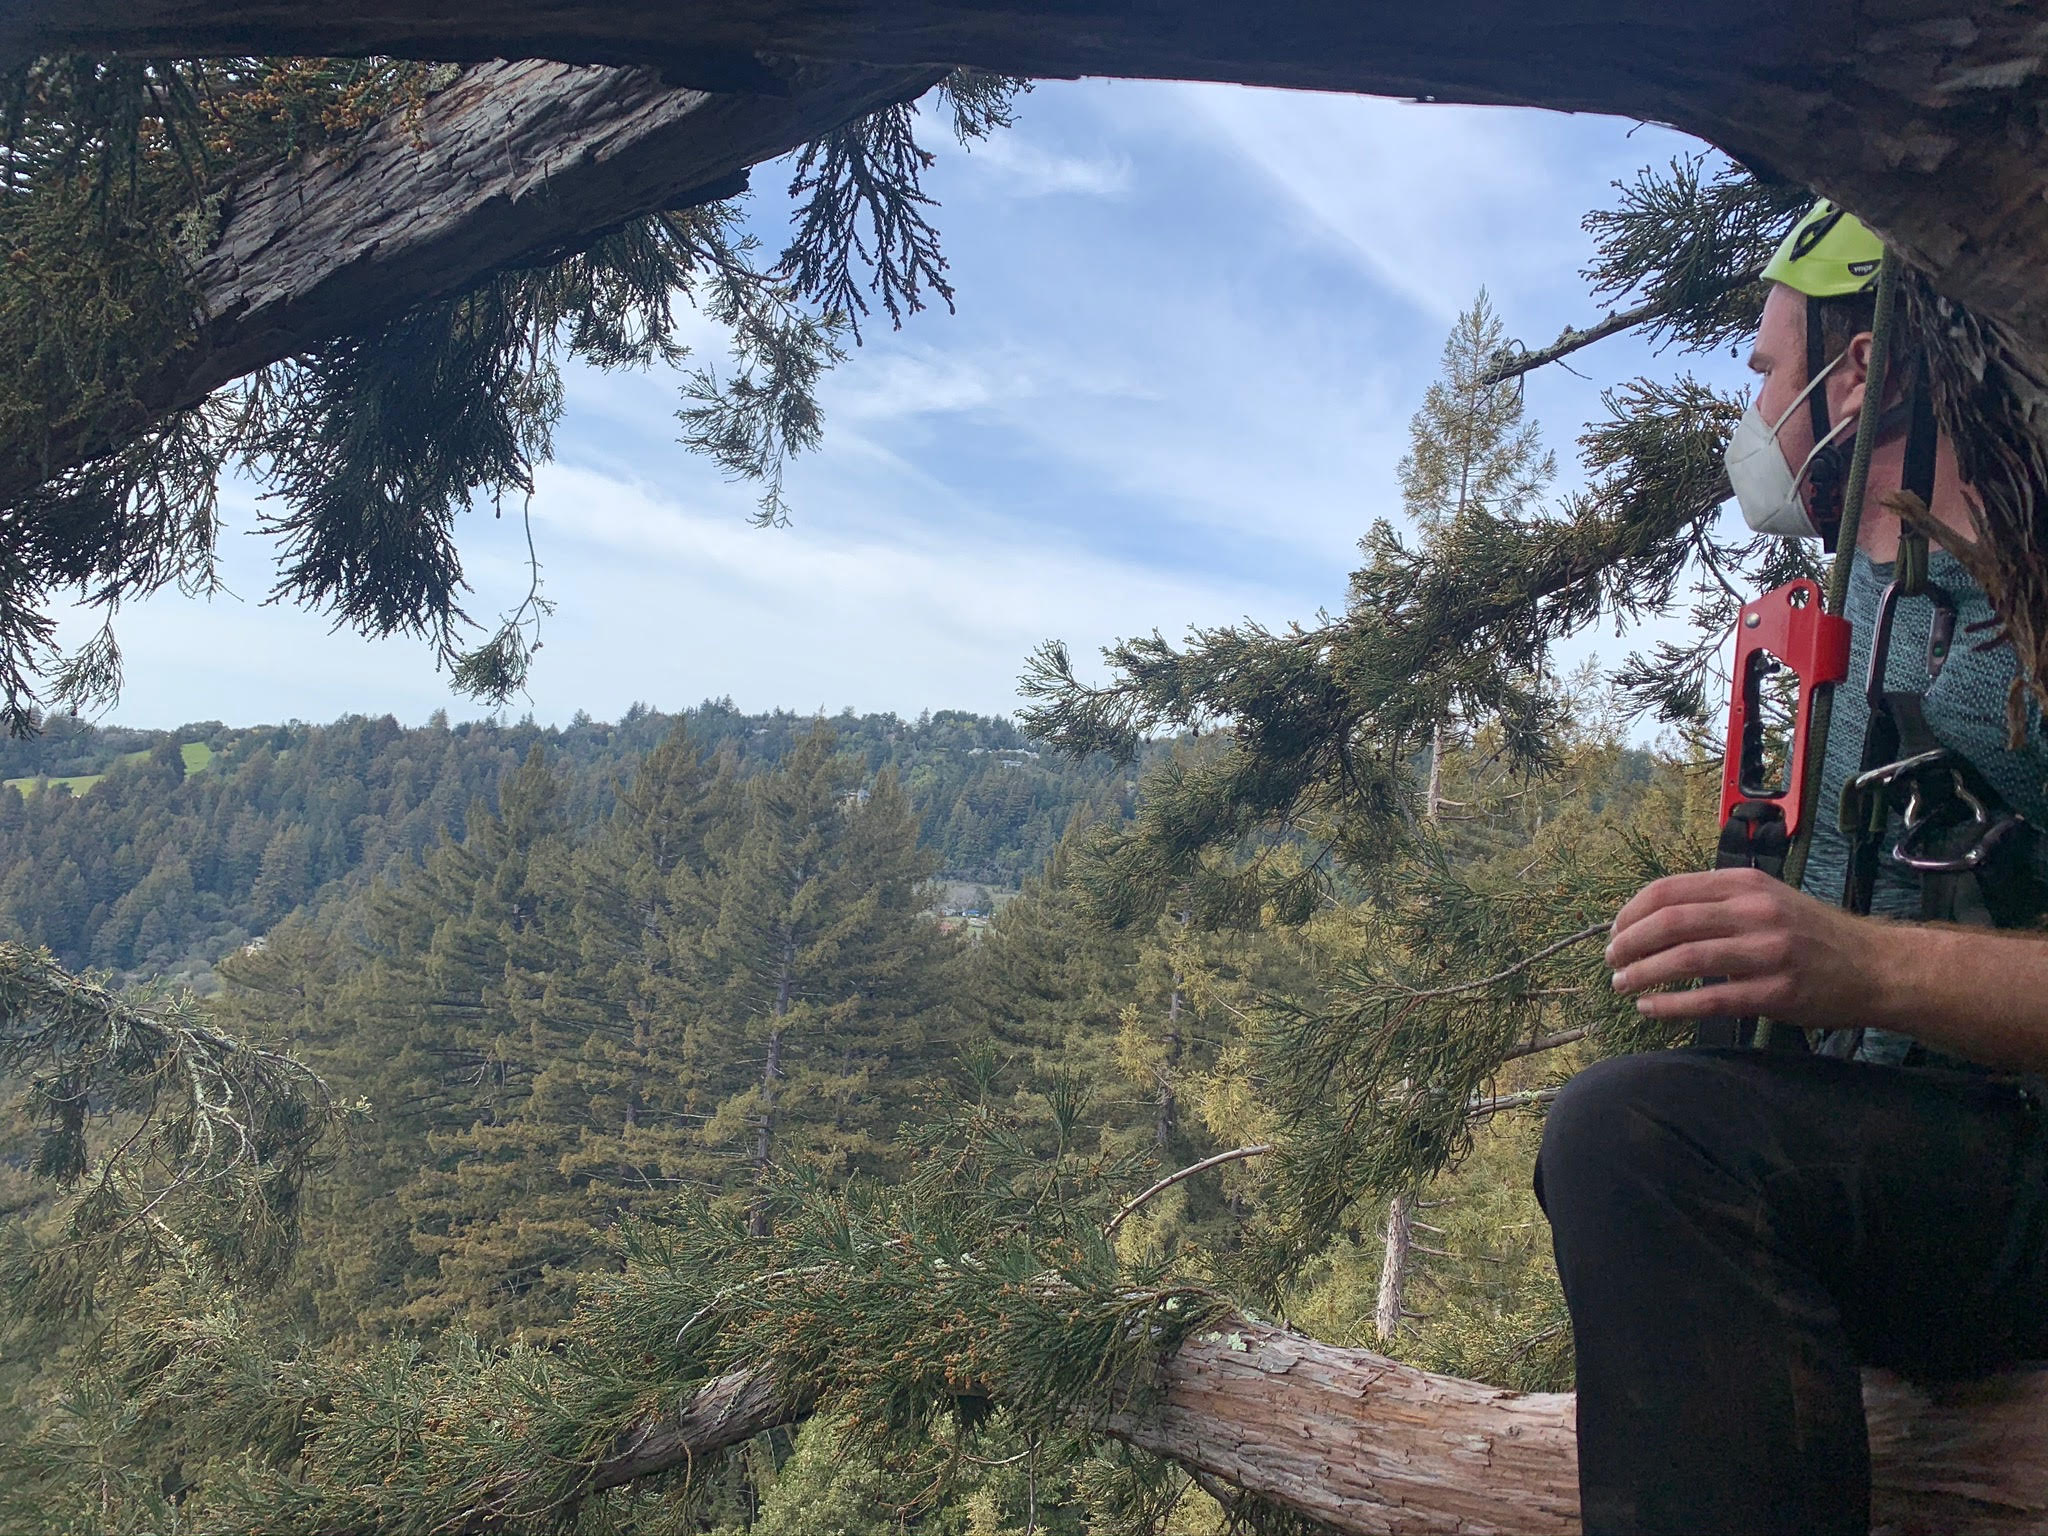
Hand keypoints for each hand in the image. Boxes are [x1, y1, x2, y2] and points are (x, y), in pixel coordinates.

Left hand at [1605, 867, 1889, 1029]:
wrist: (1875, 967)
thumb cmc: (1813, 935)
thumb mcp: (1767, 899)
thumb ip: (1717, 901)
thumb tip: (1652, 916)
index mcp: (1745, 884)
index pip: (1669, 889)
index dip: (1631, 912)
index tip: (1614, 931)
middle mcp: (1755, 912)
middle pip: (1670, 922)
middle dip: (1629, 942)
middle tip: (1611, 960)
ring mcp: (1767, 952)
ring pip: (1684, 959)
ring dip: (1642, 973)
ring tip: (1621, 984)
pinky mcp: (1776, 992)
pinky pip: (1709, 999)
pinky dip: (1670, 1005)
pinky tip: (1650, 1008)